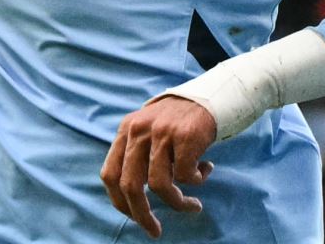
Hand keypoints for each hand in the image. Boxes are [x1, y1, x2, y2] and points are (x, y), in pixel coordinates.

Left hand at [102, 96, 218, 237]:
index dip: (119, 201)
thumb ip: (138, 153)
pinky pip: (185, 175)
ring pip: (159, 185)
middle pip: (131, 186)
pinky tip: (205, 170)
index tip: (134, 216)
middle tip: (155, 230)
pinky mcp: (185, 136)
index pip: (110, 174)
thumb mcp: (150, 128)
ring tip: (193, 204)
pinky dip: (196, 180)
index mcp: (127, 129)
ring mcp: (162, 132)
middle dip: (142, 215)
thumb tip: (132, 198)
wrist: (214, 94)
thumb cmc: (181, 120)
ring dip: (177, 202)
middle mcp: (140, 130)